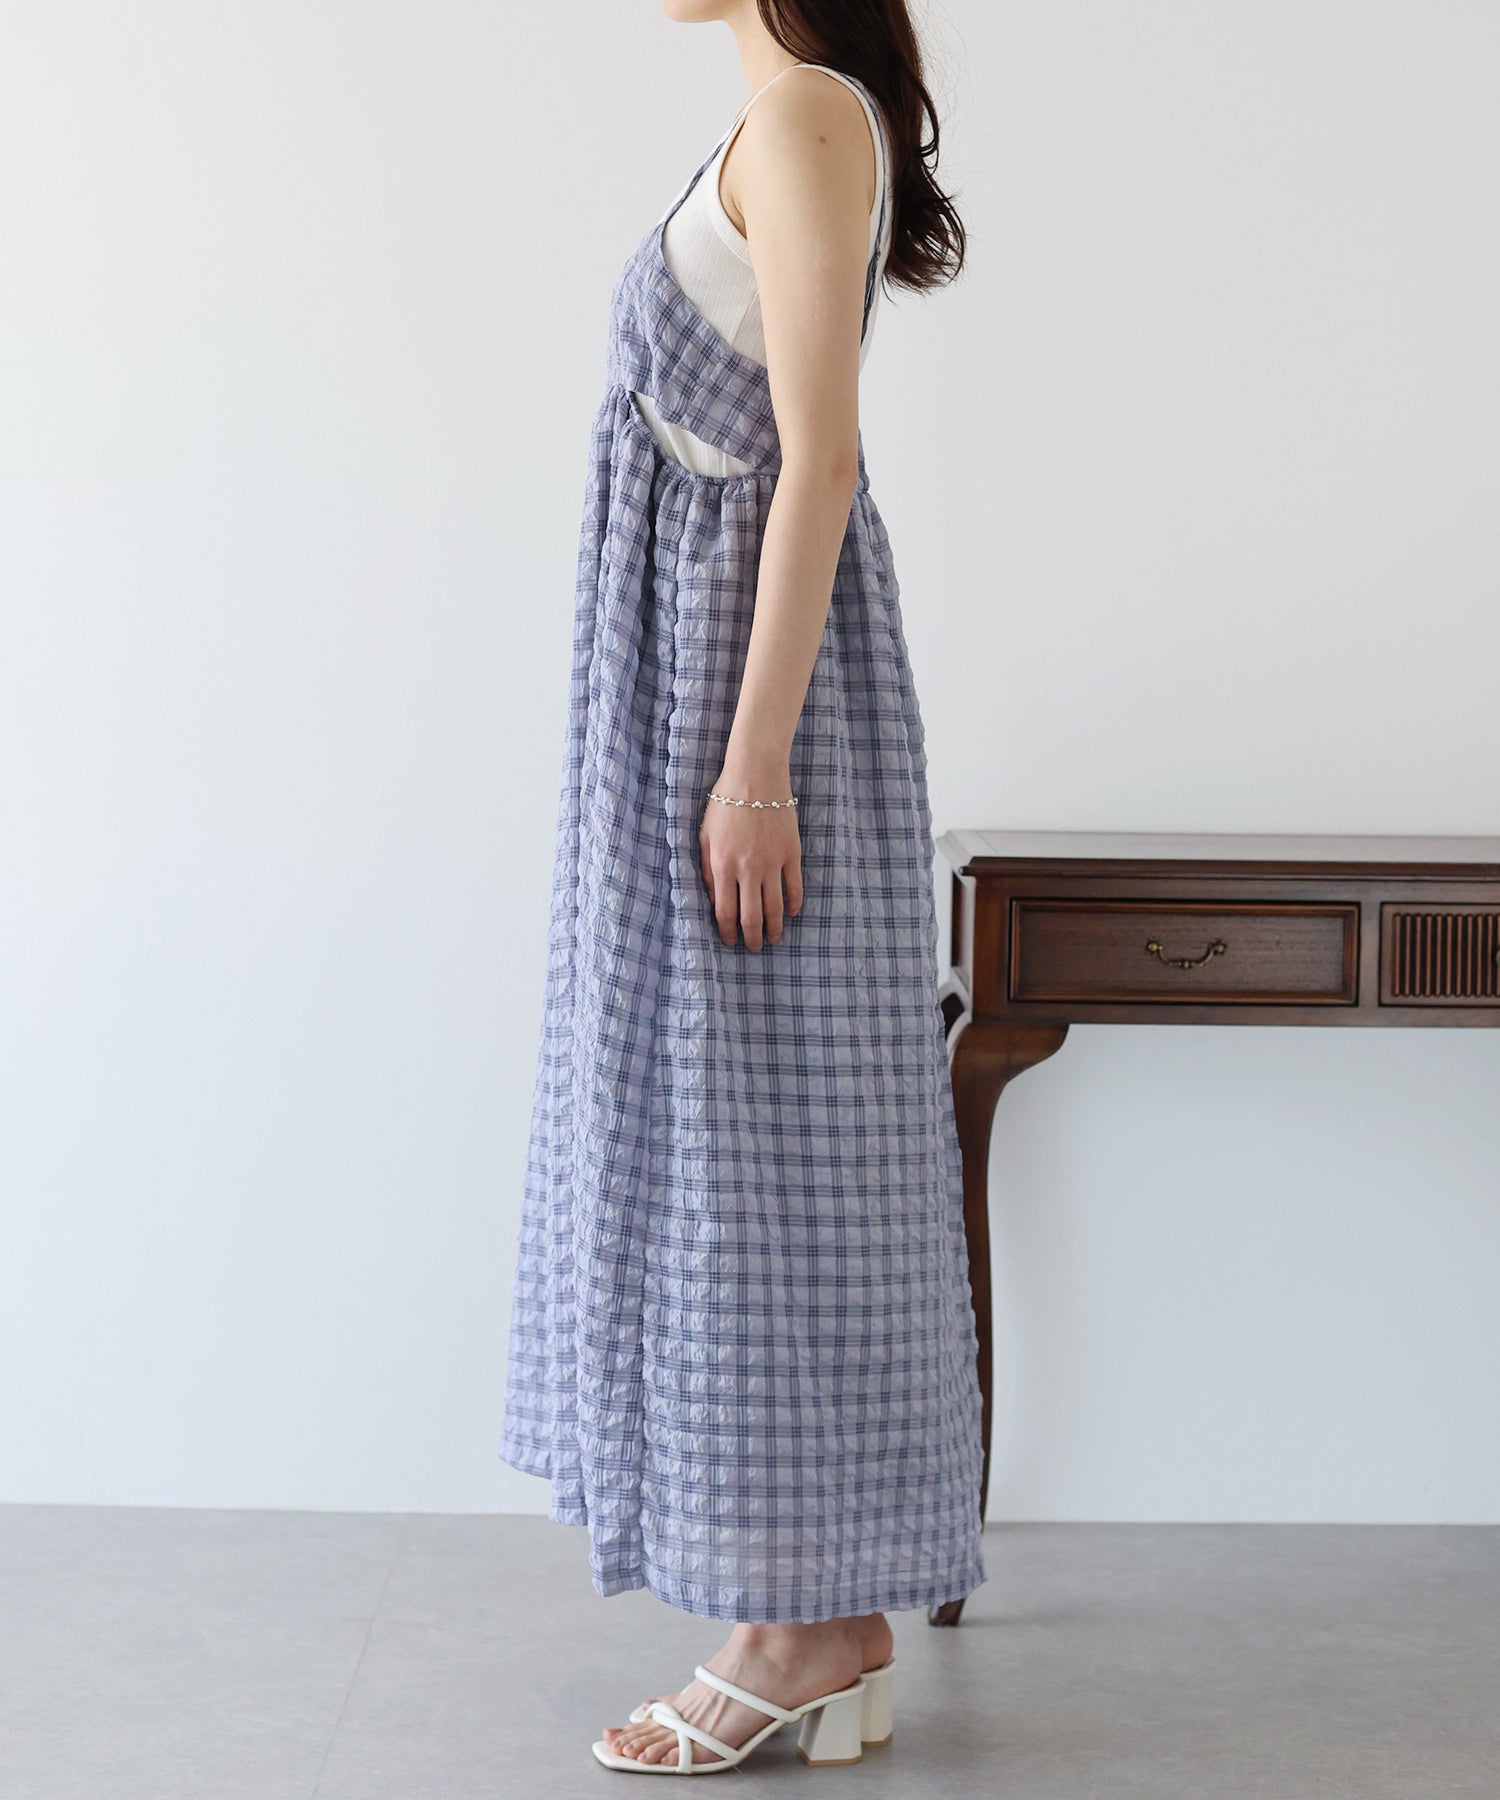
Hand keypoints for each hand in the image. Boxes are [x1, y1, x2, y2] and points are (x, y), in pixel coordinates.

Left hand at [698, 766, 803, 951]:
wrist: (755, 776)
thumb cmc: (725, 802)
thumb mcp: (704, 835)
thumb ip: (707, 869)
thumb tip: (714, 898)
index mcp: (723, 866)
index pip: (725, 911)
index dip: (727, 932)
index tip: (730, 941)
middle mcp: (748, 869)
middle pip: (752, 916)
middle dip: (752, 938)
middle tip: (755, 948)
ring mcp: (772, 863)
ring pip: (775, 907)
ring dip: (775, 928)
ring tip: (774, 939)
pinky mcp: (792, 853)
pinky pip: (795, 886)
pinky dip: (794, 903)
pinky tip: (792, 913)